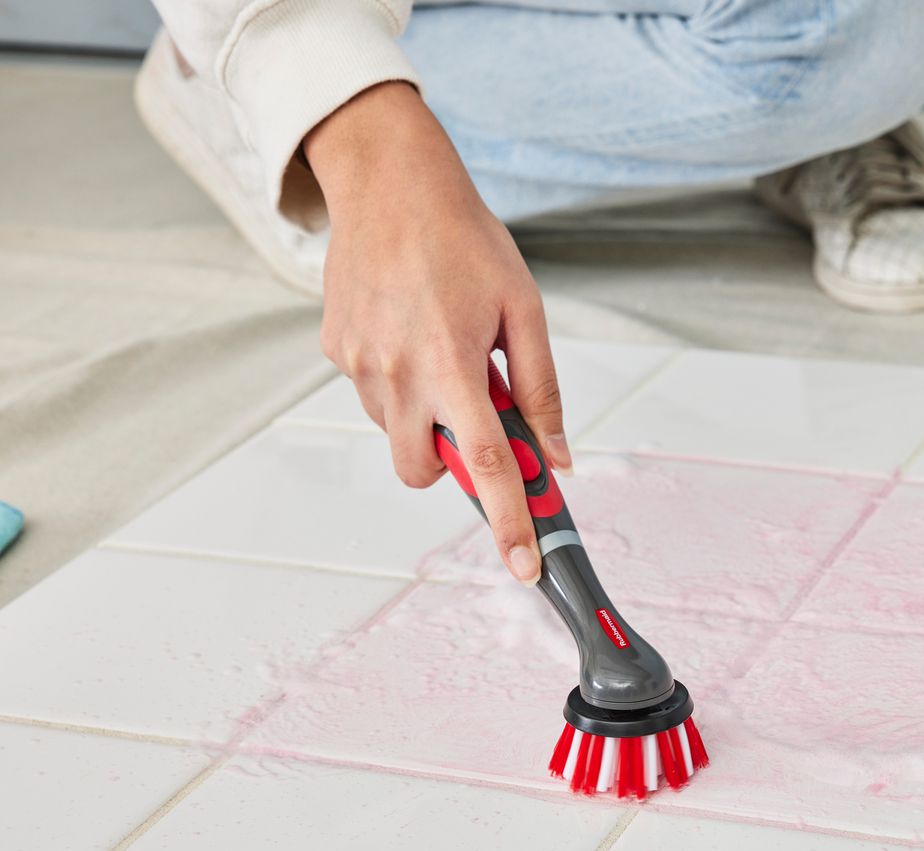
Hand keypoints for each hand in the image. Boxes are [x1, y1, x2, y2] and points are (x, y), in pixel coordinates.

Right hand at [305, 82, 570, 584]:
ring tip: (443, 346)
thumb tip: (558, 454)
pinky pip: (373, 396)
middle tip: (475, 415)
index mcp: (451, 365)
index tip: (524, 565)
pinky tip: (411, 331)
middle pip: (423, 472)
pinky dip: (399, 384)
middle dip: (452, 464)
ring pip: (396, 433)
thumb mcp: (525, 309)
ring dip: (426, 414)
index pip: (486, 467)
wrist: (390, 182)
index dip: (509, 522)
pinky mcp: (334, 350)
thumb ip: (541, 389)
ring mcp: (357, 365)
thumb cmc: (464, 239)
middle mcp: (395, 374)